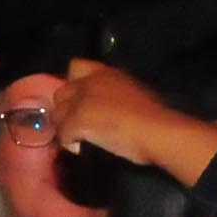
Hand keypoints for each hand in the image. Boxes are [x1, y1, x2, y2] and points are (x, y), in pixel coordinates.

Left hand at [48, 60, 216, 185]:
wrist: (158, 131)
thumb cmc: (156, 116)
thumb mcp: (137, 94)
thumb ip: (119, 94)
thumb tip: (115, 109)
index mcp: (107, 73)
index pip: (76, 66)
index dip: (73, 85)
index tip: (79, 100)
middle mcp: (90, 82)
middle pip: (61, 93)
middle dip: (66, 109)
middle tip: (77, 125)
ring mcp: (81, 101)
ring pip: (57, 114)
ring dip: (65, 127)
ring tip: (78, 140)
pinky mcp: (77, 121)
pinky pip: (62, 134)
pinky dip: (69, 143)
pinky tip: (80, 149)